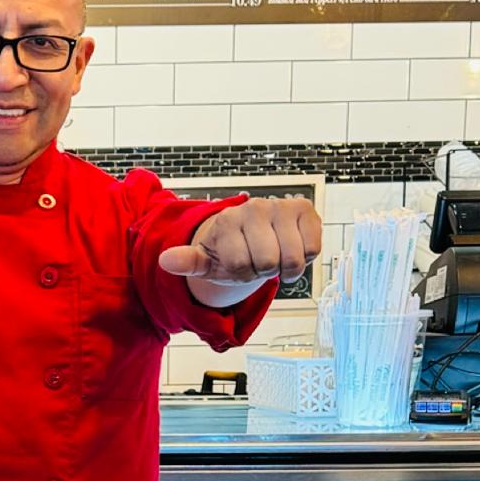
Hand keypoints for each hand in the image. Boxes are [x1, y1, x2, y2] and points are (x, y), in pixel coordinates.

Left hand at [158, 195, 321, 300]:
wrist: (252, 233)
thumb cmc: (228, 250)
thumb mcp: (205, 261)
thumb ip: (188, 262)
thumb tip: (166, 261)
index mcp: (228, 220)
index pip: (240, 265)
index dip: (241, 274)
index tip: (238, 265)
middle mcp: (255, 208)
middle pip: (269, 262)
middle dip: (263, 271)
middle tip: (257, 261)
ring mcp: (281, 206)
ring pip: (293, 258)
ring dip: (285, 267)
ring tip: (274, 256)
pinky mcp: (305, 209)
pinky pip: (313, 248)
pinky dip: (305, 257)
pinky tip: (291, 247)